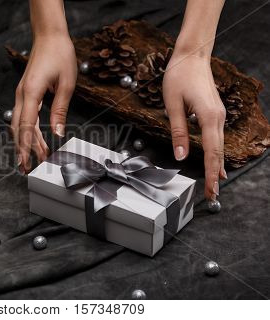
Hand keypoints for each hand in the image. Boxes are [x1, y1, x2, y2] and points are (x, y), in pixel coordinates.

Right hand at [12, 35, 76, 172]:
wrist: (50, 36)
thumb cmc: (59, 54)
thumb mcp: (66, 84)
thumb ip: (60, 110)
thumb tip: (58, 132)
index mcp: (31, 92)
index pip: (25, 125)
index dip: (25, 145)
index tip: (26, 161)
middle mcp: (22, 94)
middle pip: (19, 128)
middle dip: (22, 149)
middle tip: (28, 168)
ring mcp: (22, 94)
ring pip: (19, 124)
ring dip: (25, 141)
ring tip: (31, 158)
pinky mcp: (25, 93)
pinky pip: (24, 116)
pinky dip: (27, 130)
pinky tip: (33, 140)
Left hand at [163, 53, 226, 199]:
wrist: (192, 56)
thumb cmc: (179, 76)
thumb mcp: (172, 105)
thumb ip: (178, 132)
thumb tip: (180, 156)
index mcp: (208, 116)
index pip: (210, 152)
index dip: (209, 173)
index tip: (210, 190)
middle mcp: (217, 117)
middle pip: (218, 152)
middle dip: (214, 174)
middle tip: (212, 195)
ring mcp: (218, 115)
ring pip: (219, 146)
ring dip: (215, 165)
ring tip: (214, 184)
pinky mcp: (214, 112)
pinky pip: (216, 137)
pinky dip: (215, 152)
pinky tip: (214, 162)